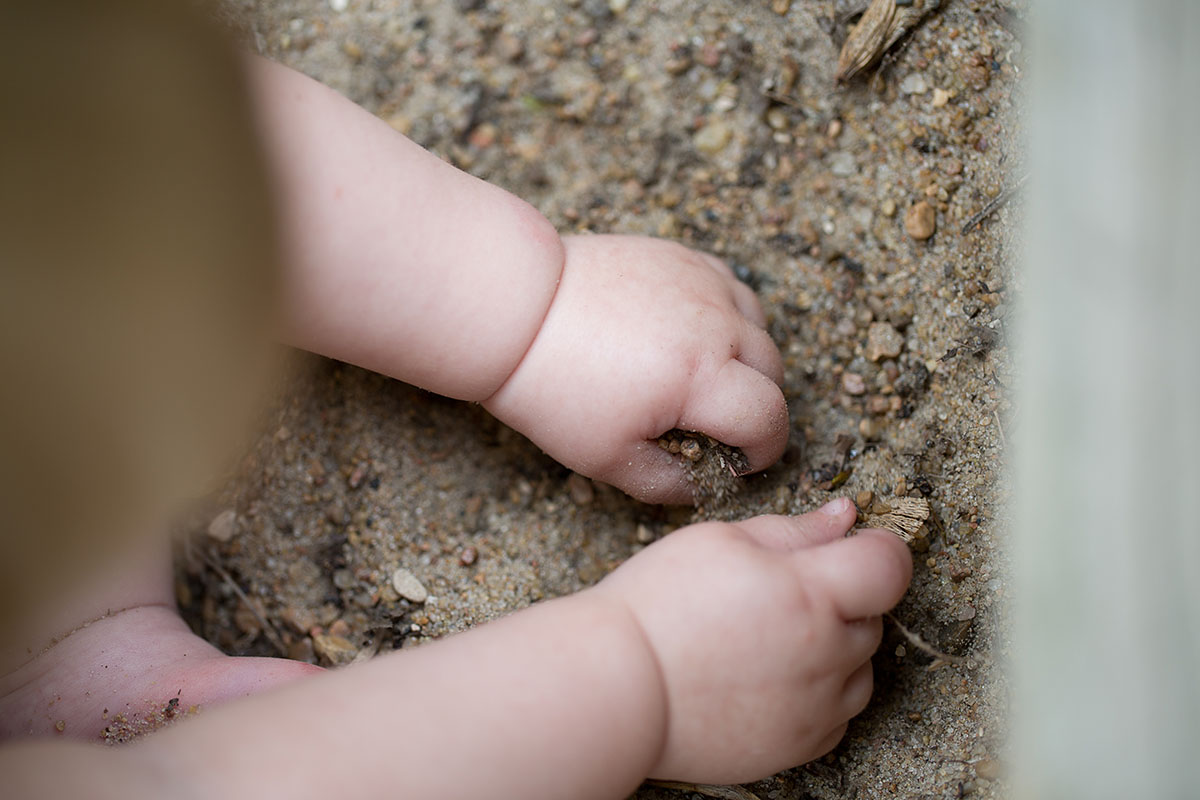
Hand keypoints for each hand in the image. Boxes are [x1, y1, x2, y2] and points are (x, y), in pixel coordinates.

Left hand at [483, 234, 786, 502]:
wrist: (513, 312)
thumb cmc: (553, 388)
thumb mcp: (606, 458)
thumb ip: (668, 482)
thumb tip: (704, 484)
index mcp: (701, 377)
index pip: (769, 419)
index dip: (763, 451)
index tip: (738, 463)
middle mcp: (715, 323)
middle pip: (773, 369)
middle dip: (757, 405)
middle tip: (717, 426)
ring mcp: (700, 281)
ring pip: (758, 323)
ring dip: (747, 356)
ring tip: (707, 379)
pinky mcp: (680, 255)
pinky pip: (729, 285)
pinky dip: (727, 313)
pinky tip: (694, 333)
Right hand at [594, 499, 911, 783]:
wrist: (618, 688)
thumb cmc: (658, 606)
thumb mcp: (719, 542)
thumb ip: (793, 530)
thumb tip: (845, 517)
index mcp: (808, 594)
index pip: (889, 566)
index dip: (879, 548)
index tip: (856, 546)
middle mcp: (825, 655)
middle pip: (872, 617)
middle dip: (842, 598)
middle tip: (779, 593)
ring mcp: (816, 708)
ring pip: (860, 671)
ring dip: (835, 649)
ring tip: (771, 639)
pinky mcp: (799, 748)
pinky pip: (836, 716)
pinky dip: (818, 695)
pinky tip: (770, 678)